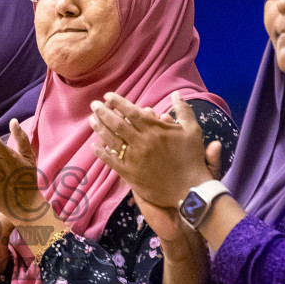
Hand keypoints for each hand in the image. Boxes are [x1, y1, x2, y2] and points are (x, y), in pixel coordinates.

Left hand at [91, 92, 221, 209]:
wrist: (189, 190)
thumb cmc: (192, 158)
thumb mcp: (192, 130)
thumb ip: (183, 110)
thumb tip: (176, 93)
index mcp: (154, 129)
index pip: (131, 111)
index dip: (118, 102)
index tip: (108, 95)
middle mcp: (141, 142)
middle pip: (117, 124)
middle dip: (103, 112)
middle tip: (94, 104)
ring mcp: (133, 158)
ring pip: (111, 140)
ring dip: (99, 128)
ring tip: (91, 119)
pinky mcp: (129, 174)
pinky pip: (111, 161)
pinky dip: (101, 153)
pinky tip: (94, 145)